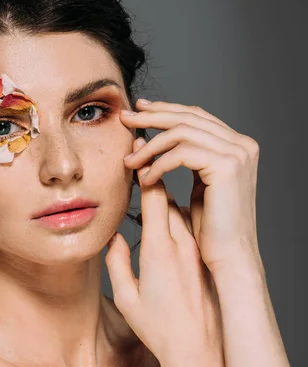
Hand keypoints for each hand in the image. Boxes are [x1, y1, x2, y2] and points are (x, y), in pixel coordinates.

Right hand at [105, 137, 225, 366]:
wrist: (198, 349)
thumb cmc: (159, 327)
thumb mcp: (126, 297)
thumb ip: (117, 262)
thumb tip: (114, 237)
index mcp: (158, 250)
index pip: (153, 196)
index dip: (147, 168)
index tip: (138, 145)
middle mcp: (180, 243)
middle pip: (166, 195)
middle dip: (153, 173)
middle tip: (138, 153)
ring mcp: (194, 248)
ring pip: (178, 207)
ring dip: (163, 191)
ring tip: (150, 176)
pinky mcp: (201, 256)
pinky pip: (188, 222)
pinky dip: (175, 209)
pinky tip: (166, 210)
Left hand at [120, 99, 260, 272]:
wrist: (228, 257)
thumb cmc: (211, 230)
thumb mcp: (198, 187)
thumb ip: (185, 162)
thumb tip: (155, 145)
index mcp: (236, 146)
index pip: (196, 116)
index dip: (165, 110)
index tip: (139, 109)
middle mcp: (242, 145)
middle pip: (188, 118)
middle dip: (152, 116)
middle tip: (125, 118)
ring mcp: (237, 153)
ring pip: (181, 133)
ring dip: (149, 147)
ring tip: (129, 162)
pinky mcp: (227, 166)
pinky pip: (181, 154)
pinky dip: (158, 165)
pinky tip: (145, 179)